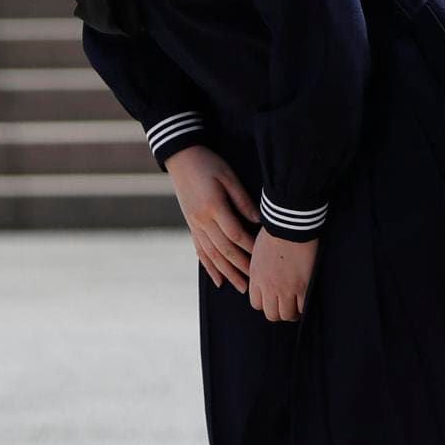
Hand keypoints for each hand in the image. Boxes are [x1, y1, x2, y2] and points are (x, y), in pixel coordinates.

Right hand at [165, 145, 260, 293]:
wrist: (180, 157)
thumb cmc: (207, 163)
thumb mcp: (228, 176)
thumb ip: (242, 200)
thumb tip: (258, 221)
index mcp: (213, 207)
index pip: (236, 235)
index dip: (250, 248)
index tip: (263, 259)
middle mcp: (202, 220)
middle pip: (224, 250)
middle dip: (241, 268)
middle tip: (255, 283)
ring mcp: (195, 224)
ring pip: (212, 255)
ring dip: (227, 273)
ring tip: (240, 287)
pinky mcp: (191, 225)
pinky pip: (200, 250)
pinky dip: (209, 266)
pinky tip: (217, 279)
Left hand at [248, 229, 317, 322]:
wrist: (290, 224)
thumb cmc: (275, 230)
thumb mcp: (259, 251)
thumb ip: (260, 268)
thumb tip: (264, 275)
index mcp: (256, 276)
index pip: (256, 304)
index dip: (266, 304)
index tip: (273, 299)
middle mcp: (269, 286)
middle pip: (271, 314)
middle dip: (279, 312)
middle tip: (287, 305)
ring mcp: (286, 288)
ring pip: (287, 315)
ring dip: (293, 312)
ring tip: (298, 306)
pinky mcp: (303, 286)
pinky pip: (303, 308)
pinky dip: (305, 308)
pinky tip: (307, 300)